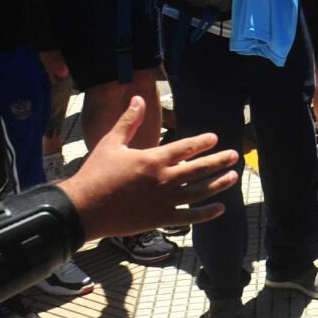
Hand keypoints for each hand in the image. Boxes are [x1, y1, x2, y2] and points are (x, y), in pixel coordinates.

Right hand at [55, 94, 238, 239]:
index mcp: (152, 160)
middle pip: (199, 169)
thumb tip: (138, 98)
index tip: (215, 138)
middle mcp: (162, 180)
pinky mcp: (159, 218)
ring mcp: (163, 201)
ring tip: (233, 176)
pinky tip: (220, 208)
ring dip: (218, 184)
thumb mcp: (110, 143)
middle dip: (219, 161)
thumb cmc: (95, 174)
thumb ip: (128, 121)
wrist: (83, 209)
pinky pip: (189, 217)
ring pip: (198, 192)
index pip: (185, 148)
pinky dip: (206, 214)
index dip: (202, 142)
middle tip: (235, 156)